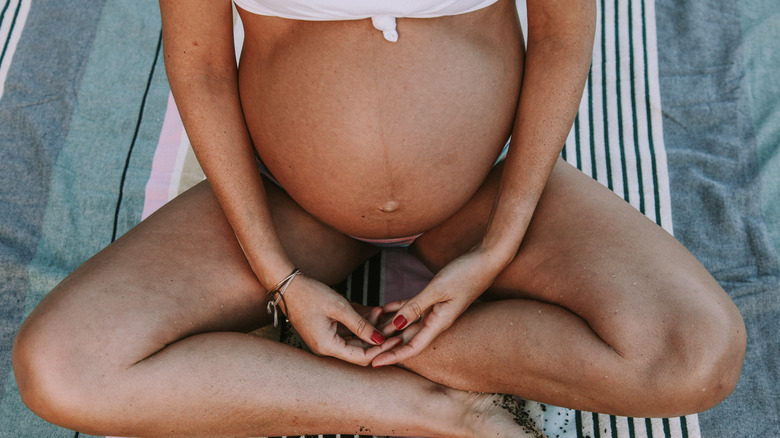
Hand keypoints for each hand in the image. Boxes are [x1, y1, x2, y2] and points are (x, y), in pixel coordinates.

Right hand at [278, 275, 399, 365]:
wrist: (287, 285)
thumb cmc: (310, 294)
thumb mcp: (339, 307)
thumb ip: (361, 324)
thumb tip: (380, 339)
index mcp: (327, 346)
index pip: (361, 357)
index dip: (380, 350)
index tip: (397, 338)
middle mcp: (325, 349)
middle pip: (359, 352)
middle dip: (378, 340)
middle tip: (396, 328)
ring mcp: (324, 342)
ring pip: (355, 343)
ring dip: (370, 331)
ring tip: (385, 316)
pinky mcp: (325, 334)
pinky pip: (347, 335)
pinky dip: (361, 327)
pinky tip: (373, 313)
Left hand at [372, 247, 507, 367]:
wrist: (487, 258)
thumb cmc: (466, 273)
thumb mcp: (437, 290)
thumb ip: (415, 307)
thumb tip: (395, 325)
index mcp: (439, 322)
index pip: (412, 347)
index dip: (392, 356)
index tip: (373, 364)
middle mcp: (437, 319)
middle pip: (407, 338)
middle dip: (386, 344)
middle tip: (363, 349)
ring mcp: (436, 309)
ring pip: (408, 323)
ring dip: (389, 326)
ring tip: (367, 329)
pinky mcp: (436, 297)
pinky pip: (412, 307)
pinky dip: (398, 308)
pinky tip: (382, 309)